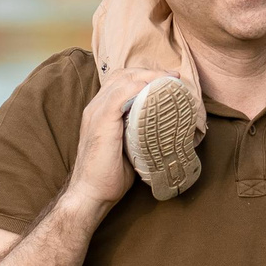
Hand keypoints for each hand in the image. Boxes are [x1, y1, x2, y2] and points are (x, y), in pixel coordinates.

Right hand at [68, 68, 158, 209]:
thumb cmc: (110, 175)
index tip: (169, 80)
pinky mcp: (101, 121)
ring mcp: (96, 112)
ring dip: (150, 76)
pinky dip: (139, 86)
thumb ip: (138, 131)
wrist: (91, 193)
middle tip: (174, 78)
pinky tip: (154, 88)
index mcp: (100, 111)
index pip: (122, 80)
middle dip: (151, 71)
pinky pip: (120, 94)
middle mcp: (95, 106)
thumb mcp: (128, 146)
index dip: (146, 75)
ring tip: (170, 80)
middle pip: (124, 74)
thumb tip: (164, 127)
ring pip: (124, 79)